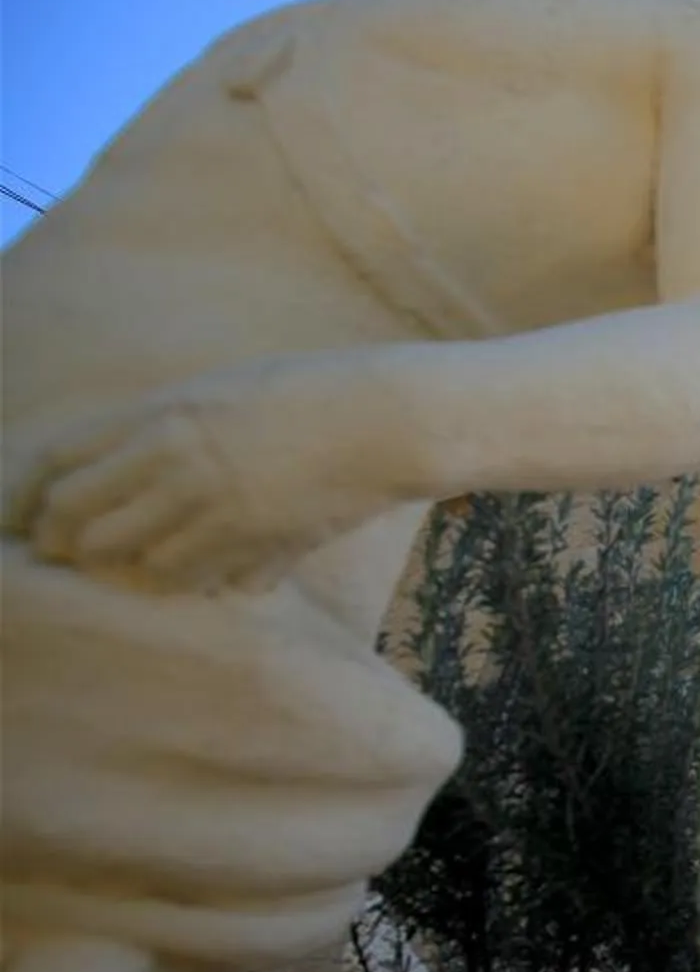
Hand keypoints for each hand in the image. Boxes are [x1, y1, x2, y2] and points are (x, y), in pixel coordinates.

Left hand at [9, 363, 414, 593]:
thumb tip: (123, 463)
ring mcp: (214, 506)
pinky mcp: (254, 543)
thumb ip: (171, 427)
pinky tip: (197, 571)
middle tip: (63, 551)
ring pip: (131, 561)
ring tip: (133, 565)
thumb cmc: (315, 392)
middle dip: (60, 541)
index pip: (58, 459)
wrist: (390, 420)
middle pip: (77, 518)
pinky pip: (192, 580)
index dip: (24, 495)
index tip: (18, 517)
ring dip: (125, 568)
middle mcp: (175, 460)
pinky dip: (185, 580)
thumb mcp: (225, 390)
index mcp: (162, 413)